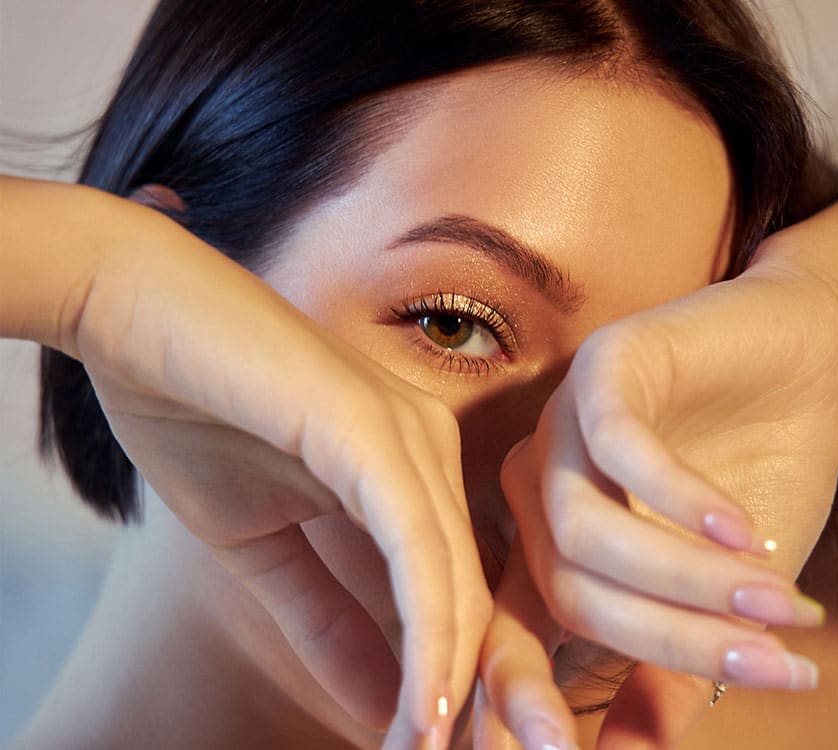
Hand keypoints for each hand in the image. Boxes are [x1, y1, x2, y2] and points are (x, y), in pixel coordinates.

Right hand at [71, 206, 491, 747]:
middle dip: (468, 701)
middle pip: (475, 601)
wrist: (133, 316)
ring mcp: (410, 436)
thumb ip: (327, 623)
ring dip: (448, 689)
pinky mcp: (374, 430)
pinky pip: (418, 550)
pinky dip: (425, 636)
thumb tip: (381, 710)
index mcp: (412, 472)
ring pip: (458, 585)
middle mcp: (430, 452)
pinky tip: (422, 710)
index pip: (453, 597)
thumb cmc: (193, 415)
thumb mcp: (263, 549)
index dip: (448, 687)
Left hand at [476, 261, 837, 747]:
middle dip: (674, 642)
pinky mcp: (601, 368)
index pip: (512, 638)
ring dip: (690, 580)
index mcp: (550, 552)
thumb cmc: (760, 483)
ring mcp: (561, 427)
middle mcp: (539, 494)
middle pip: (569, 594)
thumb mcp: (724, 595)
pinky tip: (743, 528)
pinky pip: (619, 445)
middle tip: (773, 667)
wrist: (802, 367)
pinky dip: (680, 499)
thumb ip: (670, 672)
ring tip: (780, 603)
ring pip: (585, 532)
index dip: (525, 702)